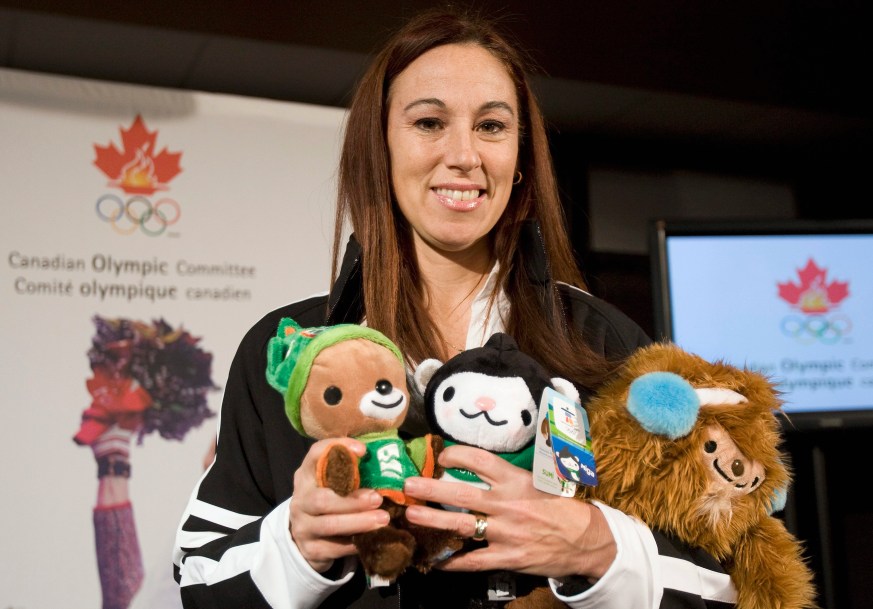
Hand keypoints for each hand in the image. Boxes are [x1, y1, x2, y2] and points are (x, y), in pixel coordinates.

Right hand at [289, 437, 391, 572]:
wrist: (306, 537)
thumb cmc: (331, 501)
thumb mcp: (334, 484)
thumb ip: (351, 473)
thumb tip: (388, 462)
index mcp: (307, 475)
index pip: (316, 453)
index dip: (338, 448)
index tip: (363, 451)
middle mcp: (301, 499)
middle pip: (322, 499)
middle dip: (352, 500)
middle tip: (377, 499)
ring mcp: (302, 526)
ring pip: (329, 525)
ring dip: (358, 522)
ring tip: (383, 519)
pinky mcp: (310, 549)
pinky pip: (334, 548)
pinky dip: (355, 543)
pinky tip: (372, 539)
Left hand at [402, 444, 615, 579]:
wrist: (585, 540)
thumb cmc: (558, 506)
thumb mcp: (538, 481)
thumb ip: (508, 475)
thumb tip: (477, 464)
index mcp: (516, 480)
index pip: (480, 460)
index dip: (456, 455)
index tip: (441, 456)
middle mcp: (508, 504)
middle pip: (462, 494)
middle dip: (431, 488)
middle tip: (407, 485)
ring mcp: (506, 533)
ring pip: (462, 526)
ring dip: (433, 521)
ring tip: (412, 516)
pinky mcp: (507, 558)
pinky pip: (473, 561)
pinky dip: (452, 561)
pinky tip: (434, 558)